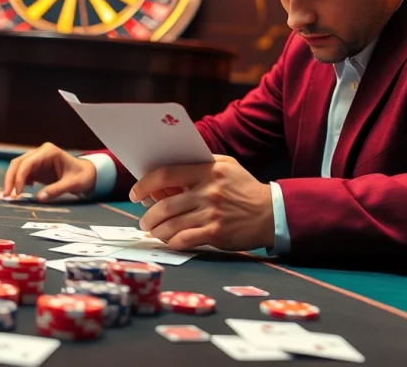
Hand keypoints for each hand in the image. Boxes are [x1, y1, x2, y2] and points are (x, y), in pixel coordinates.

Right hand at [3, 142, 96, 201]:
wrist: (87, 174)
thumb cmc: (82, 176)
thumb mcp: (72, 184)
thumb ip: (56, 190)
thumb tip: (39, 198)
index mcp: (49, 152)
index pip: (28, 163)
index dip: (19, 177)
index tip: (17, 193)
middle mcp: (40, 152)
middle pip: (18, 163)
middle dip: (10, 179)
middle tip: (7, 195)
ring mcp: (37, 159)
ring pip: (17, 167)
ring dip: (12, 180)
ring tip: (11, 196)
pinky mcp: (36, 167)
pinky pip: (22, 172)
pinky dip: (18, 181)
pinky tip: (23, 191)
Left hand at [129, 155, 274, 250]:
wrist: (270, 213)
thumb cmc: (242, 188)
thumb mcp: (224, 166)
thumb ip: (197, 166)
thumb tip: (163, 178)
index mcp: (207, 170)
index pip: (165, 174)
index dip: (144, 184)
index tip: (136, 193)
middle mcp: (208, 191)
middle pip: (164, 205)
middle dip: (148, 215)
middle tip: (144, 221)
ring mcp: (212, 213)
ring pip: (171, 225)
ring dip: (156, 230)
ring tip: (153, 231)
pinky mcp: (216, 233)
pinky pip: (184, 239)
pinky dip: (171, 241)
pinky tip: (169, 240)